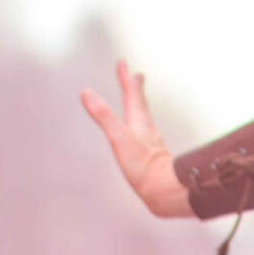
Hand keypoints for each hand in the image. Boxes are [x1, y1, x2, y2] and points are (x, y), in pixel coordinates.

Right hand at [81, 59, 193, 216]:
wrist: (166, 191)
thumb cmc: (144, 167)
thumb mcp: (119, 138)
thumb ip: (104, 116)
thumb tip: (87, 93)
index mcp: (139, 122)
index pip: (133, 94)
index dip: (127, 78)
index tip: (124, 63)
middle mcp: (147, 129)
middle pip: (140, 103)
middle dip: (134, 88)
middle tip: (134, 75)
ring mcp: (150, 142)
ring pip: (143, 118)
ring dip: (138, 105)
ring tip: (137, 100)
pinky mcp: (151, 156)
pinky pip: (143, 134)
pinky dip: (139, 126)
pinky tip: (140, 134)